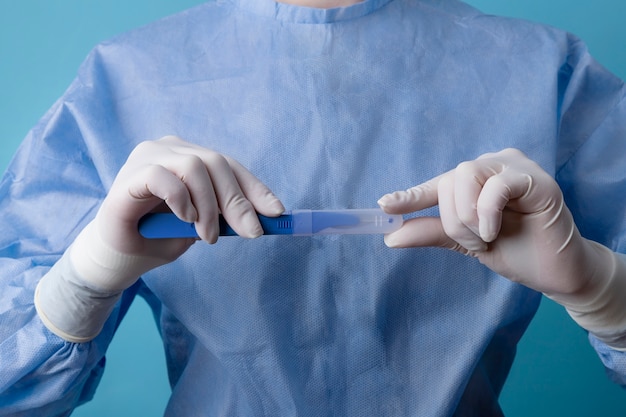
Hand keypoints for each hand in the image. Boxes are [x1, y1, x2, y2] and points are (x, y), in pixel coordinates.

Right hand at [73, 136, 284, 290]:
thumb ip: (227, 216)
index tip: (277, 212)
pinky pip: (163, 176)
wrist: (119, 258)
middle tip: (250, 233)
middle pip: (217, 163)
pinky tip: (185, 219)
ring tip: (207, 236)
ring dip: (209, 206)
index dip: (256, 188)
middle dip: (238, 201)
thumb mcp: (203, 226)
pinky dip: (181, 199)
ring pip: (194, 166)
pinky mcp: (130, 173)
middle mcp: (171, 149)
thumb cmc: (159, 238)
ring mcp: (148, 156)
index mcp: (190, 157)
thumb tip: (264, 217)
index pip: (230, 166)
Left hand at [377, 148, 597, 296]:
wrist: (555, 273)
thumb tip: (391, 236)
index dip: (410, 196)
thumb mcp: (465, 243)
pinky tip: (495, 231)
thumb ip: (433, 232)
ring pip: (466, 176)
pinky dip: (487, 212)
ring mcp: (515, 168)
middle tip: (474, 242)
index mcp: (475, 180)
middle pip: (449, 179)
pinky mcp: (537, 179)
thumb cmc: (514, 251)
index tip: (384, 206)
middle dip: (453, 219)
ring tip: (487, 237)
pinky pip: (496, 185)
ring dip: (468, 217)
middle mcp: (493, 166)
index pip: (437, 184)